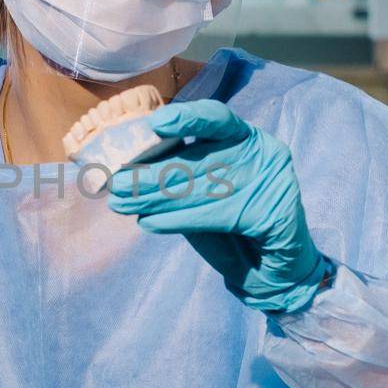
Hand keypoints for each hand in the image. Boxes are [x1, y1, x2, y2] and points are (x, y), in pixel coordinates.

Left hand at [106, 100, 330, 313]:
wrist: (269, 270)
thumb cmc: (230, 224)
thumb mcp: (203, 192)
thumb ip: (179, 174)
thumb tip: (130, 168)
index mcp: (246, 138)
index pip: (216, 118)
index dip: (187, 118)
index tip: (155, 124)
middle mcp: (261, 153)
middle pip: (199, 158)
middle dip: (151, 173)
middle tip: (115, 183)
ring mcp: (271, 182)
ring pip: (201, 188)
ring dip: (154, 198)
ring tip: (121, 204)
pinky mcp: (272, 214)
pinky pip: (214, 215)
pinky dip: (176, 220)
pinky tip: (148, 221)